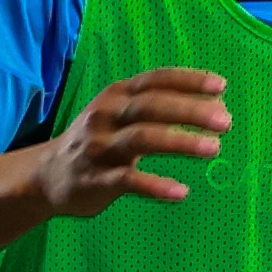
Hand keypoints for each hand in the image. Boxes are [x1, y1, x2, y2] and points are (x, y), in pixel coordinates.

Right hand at [35, 68, 229, 218]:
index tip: (221, 86)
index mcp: (117, 95)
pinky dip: (156, 185)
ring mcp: (99, 147)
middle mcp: (106, 115)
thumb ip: (159, 109)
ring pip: (142, 138)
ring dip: (179, 142)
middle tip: (226, 121)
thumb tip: (214, 106)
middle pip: (152, 106)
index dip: (188, 80)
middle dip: (191, 111)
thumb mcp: (120, 114)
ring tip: (213, 149)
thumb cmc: (97, 142)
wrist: (46, 175)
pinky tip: (181, 191)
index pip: (155, 79)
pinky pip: (128, 180)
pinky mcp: (95, 179)